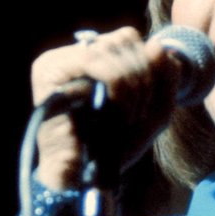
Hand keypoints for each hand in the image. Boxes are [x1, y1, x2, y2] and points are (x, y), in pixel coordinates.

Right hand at [29, 26, 179, 190]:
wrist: (86, 177)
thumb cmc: (117, 146)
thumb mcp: (154, 111)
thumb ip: (165, 79)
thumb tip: (159, 45)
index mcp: (96, 60)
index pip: (128, 38)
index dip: (150, 65)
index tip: (152, 100)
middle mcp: (74, 55)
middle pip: (124, 38)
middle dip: (145, 76)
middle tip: (140, 112)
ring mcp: (58, 60)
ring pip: (110, 47)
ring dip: (132, 84)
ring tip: (130, 116)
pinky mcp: (49, 71)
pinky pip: (93, 61)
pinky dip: (116, 85)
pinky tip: (119, 114)